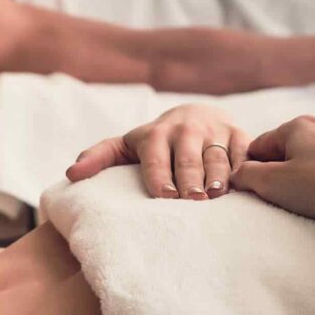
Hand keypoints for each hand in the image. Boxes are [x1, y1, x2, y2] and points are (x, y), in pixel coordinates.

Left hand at [66, 104, 249, 199]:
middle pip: (187, 157)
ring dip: (217, 175)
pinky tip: (242, 184)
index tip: (164, 196)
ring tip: (216, 195)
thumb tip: (71, 175)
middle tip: (191, 200)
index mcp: (155, 135)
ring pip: (217, 155)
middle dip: (189, 177)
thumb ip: (98, 158)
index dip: (160, 176)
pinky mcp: (240, 135)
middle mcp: (185, 130)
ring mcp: (214, 131)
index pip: (156, 157)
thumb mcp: (124, 146)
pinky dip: (244, 167)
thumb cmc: (153, 143)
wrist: (196, 115)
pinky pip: (244, 152)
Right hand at [229, 115, 314, 219]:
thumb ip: (247, 176)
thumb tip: (237, 174)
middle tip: (284, 199)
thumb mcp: (274, 183)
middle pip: (289, 151)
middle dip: (282, 173)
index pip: (258, 146)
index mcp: (294, 127)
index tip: (253, 190)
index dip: (251, 169)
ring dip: (311, 177)